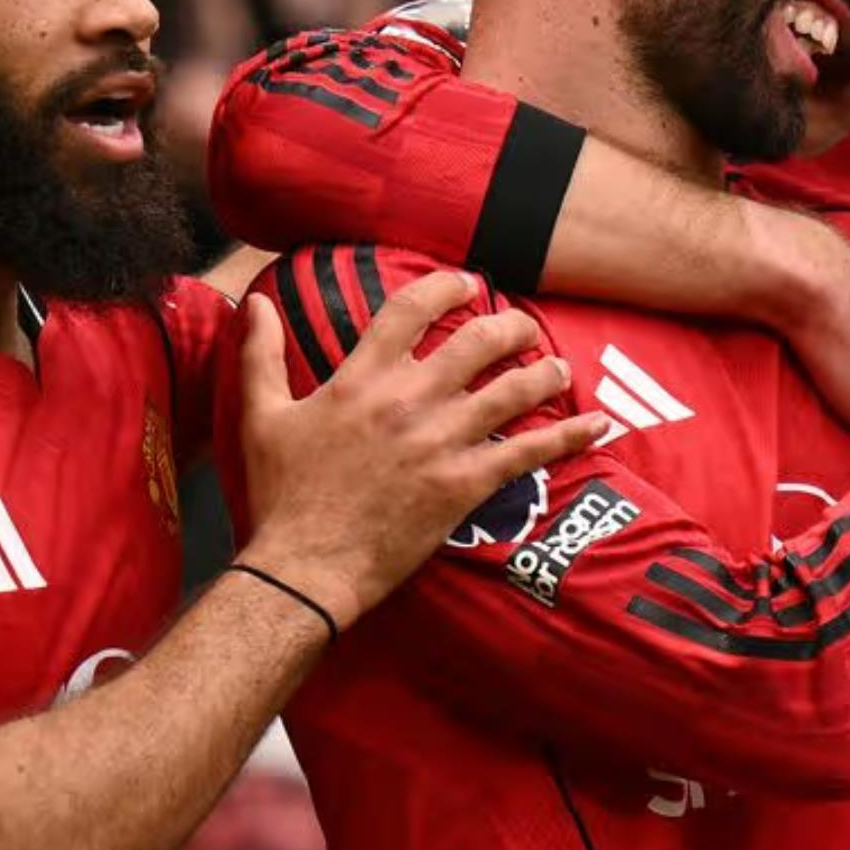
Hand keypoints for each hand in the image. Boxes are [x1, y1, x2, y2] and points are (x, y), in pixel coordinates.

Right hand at [239, 271, 608, 630]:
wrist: (305, 566)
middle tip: (525, 327)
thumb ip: (261, 356)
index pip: (411, 308)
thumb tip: (254, 304)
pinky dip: (567, 436)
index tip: (468, 283)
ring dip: (544, 373)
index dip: (446, 287)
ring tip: (558, 368)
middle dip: (511, 326)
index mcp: (361, 378)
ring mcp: (441, 441)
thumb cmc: (281, 494)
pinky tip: (596, 425)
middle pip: (477, 341)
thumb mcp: (260, 416)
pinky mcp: (465, 484)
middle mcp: (408, 399)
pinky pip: (529, 452)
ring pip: (512, 390)